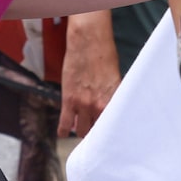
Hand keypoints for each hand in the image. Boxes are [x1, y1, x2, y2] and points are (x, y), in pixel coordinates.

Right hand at [59, 9, 120, 137]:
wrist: (89, 41)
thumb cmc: (104, 55)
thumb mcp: (115, 78)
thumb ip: (114, 96)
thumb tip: (115, 109)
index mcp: (115, 100)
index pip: (116, 126)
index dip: (114, 135)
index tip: (113, 139)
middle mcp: (100, 106)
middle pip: (99, 132)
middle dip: (98, 135)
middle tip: (97, 137)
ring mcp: (83, 104)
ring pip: (83, 131)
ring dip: (83, 133)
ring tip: (83, 133)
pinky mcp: (69, 100)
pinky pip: (65, 124)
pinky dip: (64, 130)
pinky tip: (64, 133)